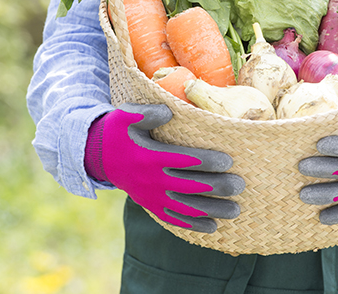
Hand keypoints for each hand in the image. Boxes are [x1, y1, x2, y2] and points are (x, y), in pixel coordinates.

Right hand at [85, 103, 244, 232]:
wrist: (98, 156)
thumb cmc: (117, 131)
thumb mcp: (126, 115)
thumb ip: (147, 112)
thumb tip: (169, 111)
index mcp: (149, 157)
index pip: (183, 160)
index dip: (206, 161)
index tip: (227, 161)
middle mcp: (152, 180)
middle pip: (190, 186)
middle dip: (217, 187)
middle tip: (239, 185)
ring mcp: (151, 196)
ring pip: (186, 207)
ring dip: (212, 210)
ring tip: (235, 210)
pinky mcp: (150, 205)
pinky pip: (173, 219)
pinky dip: (193, 224)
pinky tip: (213, 227)